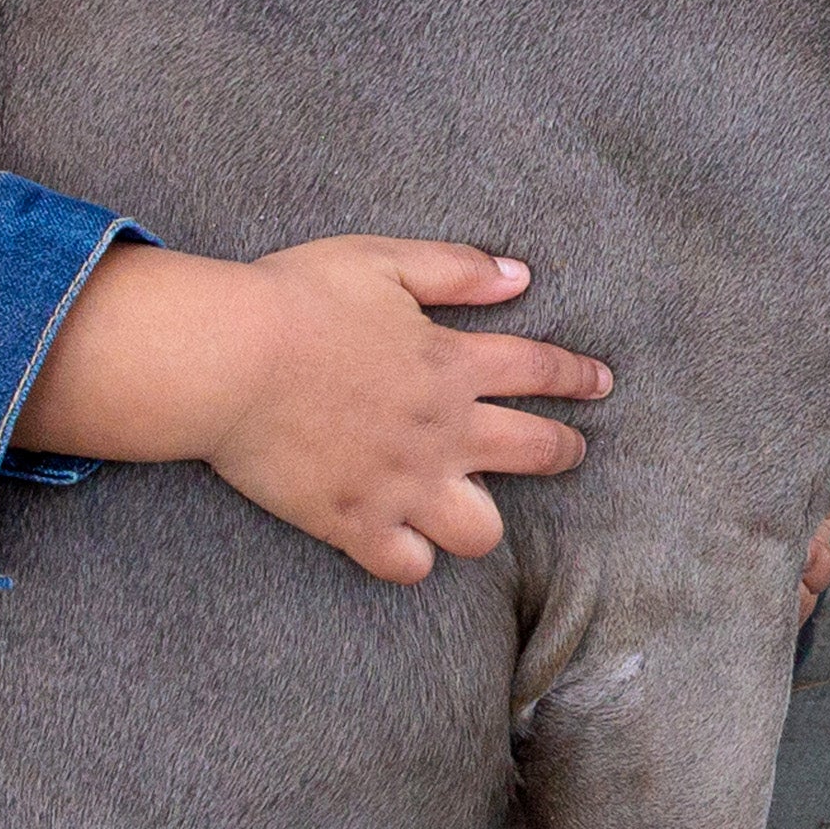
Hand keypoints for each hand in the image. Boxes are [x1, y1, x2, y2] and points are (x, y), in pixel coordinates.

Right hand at [194, 239, 608, 581]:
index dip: (577, 376)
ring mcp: (402, 484)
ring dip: (481, 517)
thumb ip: (456, 270)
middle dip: (563, 450)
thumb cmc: (298, 299)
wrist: (229, 359)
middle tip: (569, 450)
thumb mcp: (382, 262)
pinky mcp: (355, 523)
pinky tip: (405, 543)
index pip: (540, 371)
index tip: (600, 384)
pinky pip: (409, 566)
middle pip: (535, 453)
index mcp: (451, 364)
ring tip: (469, 507)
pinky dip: (411, 558)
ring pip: (482, 530)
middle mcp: (442, 432)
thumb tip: (518, 276)